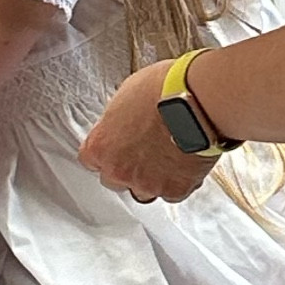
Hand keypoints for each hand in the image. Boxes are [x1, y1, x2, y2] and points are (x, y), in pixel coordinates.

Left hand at [79, 61, 215, 204]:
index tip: (116, 147)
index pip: (90, 160)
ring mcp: (146, 183)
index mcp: (101, 147)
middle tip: (145, 149)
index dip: (106, 152)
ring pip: (143, 191)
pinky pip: (172, 193)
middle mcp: (118, 170)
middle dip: (127, 168)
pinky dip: (179, 181)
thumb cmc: (162, 91)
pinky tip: (185, 161)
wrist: (194, 103)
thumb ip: (117, 119)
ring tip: (168, 156)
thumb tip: (122, 121)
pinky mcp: (174, 190)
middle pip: (114, 179)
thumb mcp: (126, 95)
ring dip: (152, 178)